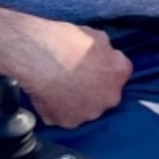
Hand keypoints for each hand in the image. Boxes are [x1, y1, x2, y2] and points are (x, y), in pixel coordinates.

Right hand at [18, 20, 132, 127]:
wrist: (38, 56)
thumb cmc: (66, 41)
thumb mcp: (96, 36)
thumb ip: (106, 50)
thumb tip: (105, 55)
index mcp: (119, 72)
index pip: (120, 73)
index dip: (106, 68)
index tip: (95, 65)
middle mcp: (109, 98)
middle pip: (105, 94)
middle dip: (94, 87)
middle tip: (76, 75)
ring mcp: (89, 113)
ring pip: (86, 107)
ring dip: (78, 99)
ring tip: (61, 84)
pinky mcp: (67, 123)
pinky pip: (66, 116)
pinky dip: (59, 108)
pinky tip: (50, 94)